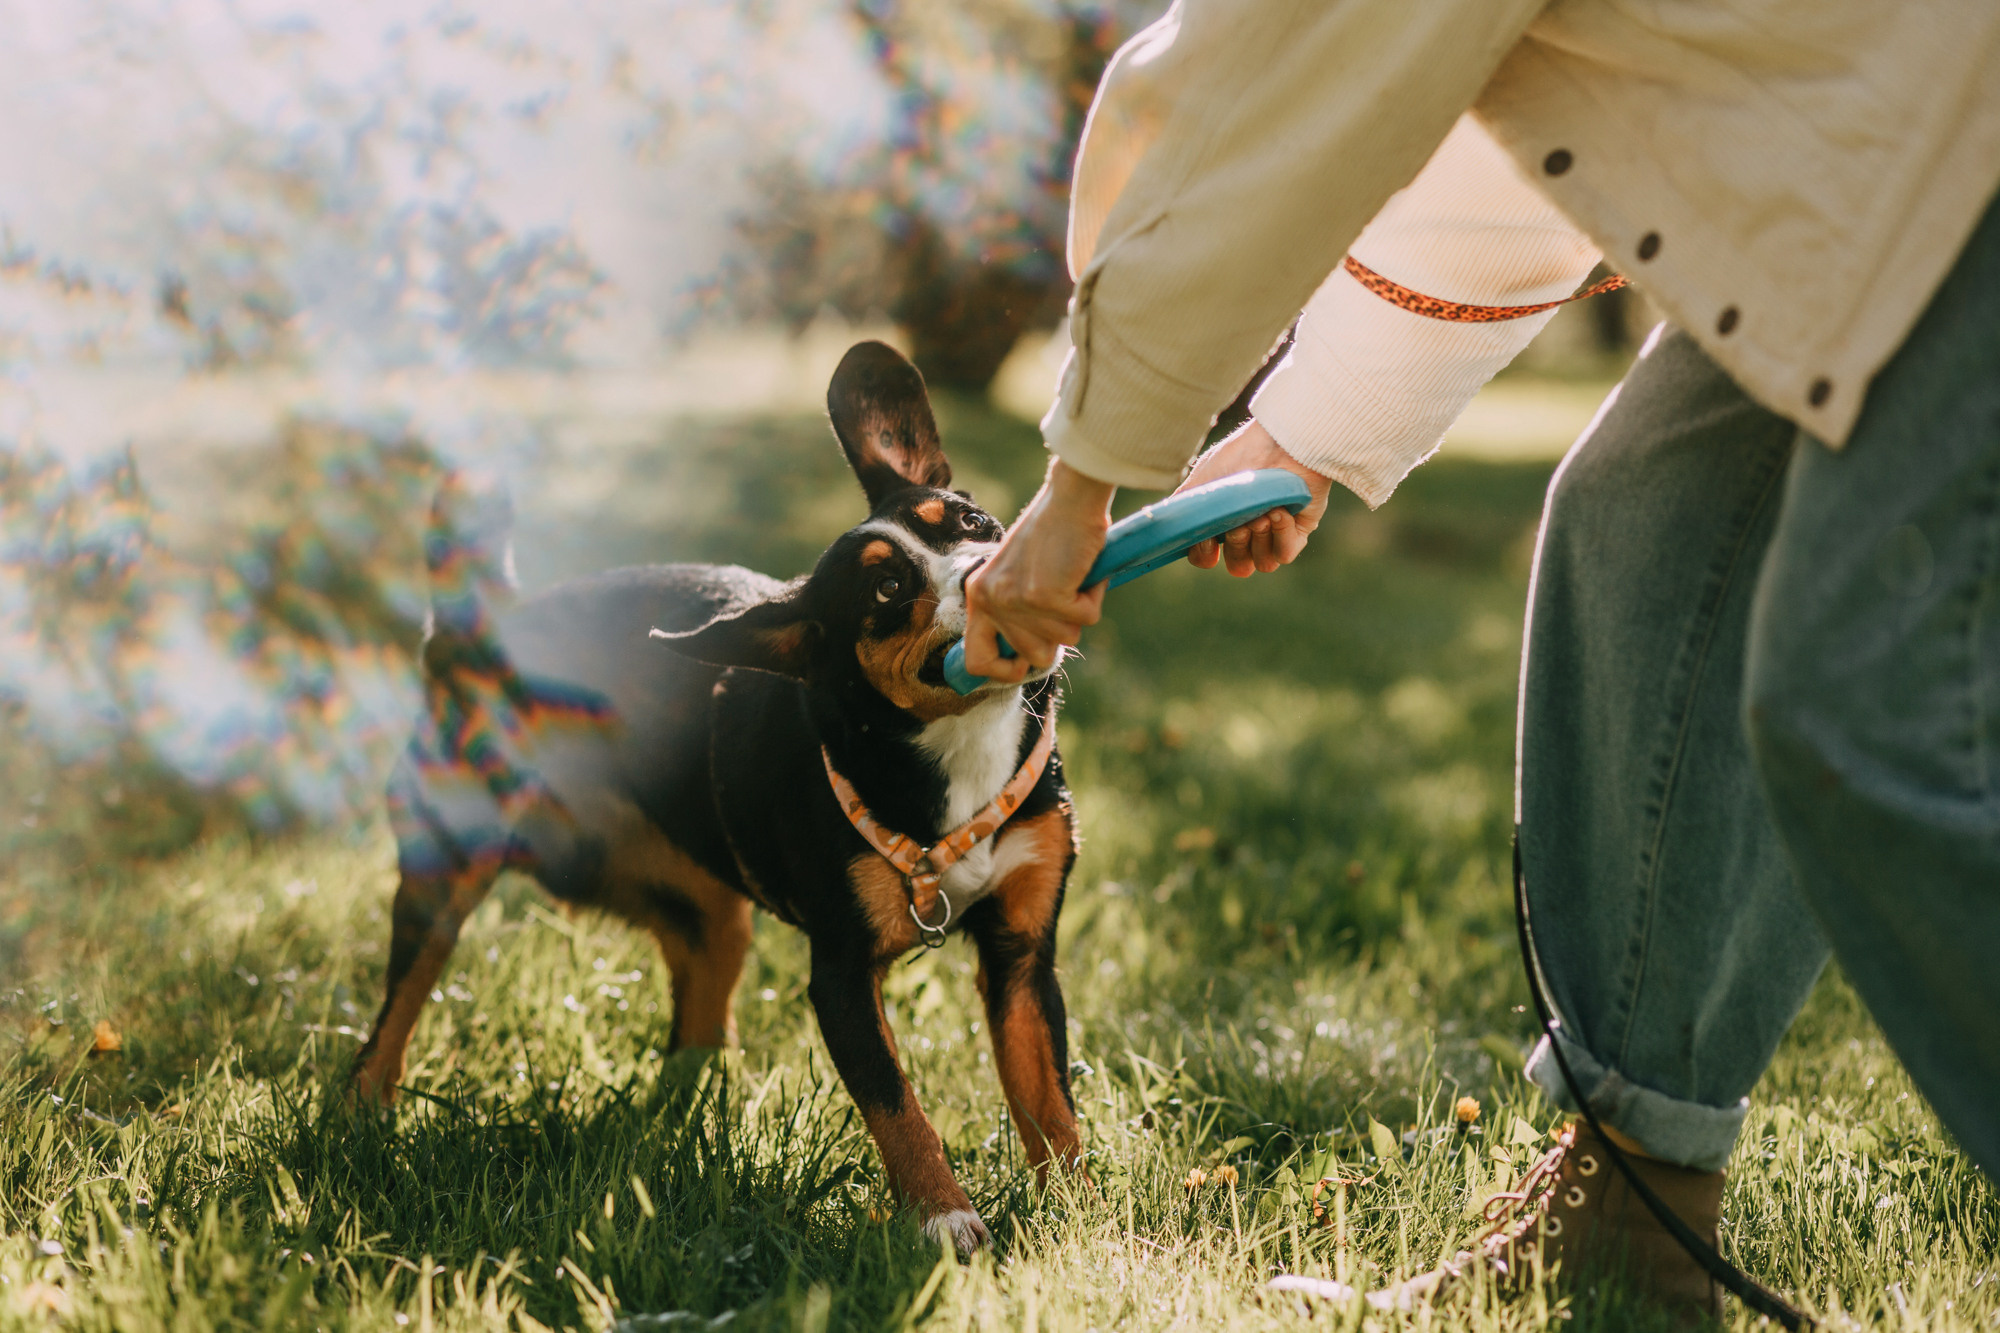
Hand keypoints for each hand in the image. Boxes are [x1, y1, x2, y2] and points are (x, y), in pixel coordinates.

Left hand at [963, 459, 1113, 681]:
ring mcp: (1017, 599)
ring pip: (1065, 638)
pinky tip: (1083, 569)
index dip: (1005, 673)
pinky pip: (1086, 618)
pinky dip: (1094, 596)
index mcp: (979, 594)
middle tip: (1064, 595)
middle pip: (1035, 656)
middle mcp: (991, 599)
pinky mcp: (1046, 595)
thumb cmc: (1054, 531)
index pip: (977, 661)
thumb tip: (1031, 658)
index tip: (1026, 663)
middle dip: (1059, 630)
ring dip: (1079, 609)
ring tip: (1071, 575)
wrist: (1070, 496)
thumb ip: (1015, 611)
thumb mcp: (1019, 574)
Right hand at [1181, 420, 1331, 575]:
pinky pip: (1285, 554)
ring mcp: (1274, 533)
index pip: (1207, 557)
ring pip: (1261, 565)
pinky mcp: (1298, 532)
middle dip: (1236, 545)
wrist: (1281, 444)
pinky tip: (1280, 511)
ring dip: (1258, 540)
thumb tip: (1164, 525)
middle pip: (1236, 566)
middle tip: (1241, 522)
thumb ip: (1183, 506)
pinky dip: (1281, 535)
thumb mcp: (1202, 480)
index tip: (1207, 542)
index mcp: (1223, 520)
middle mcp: (1248, 530)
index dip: (1204, 555)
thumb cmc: (1240, 457)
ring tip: (1264, 513)